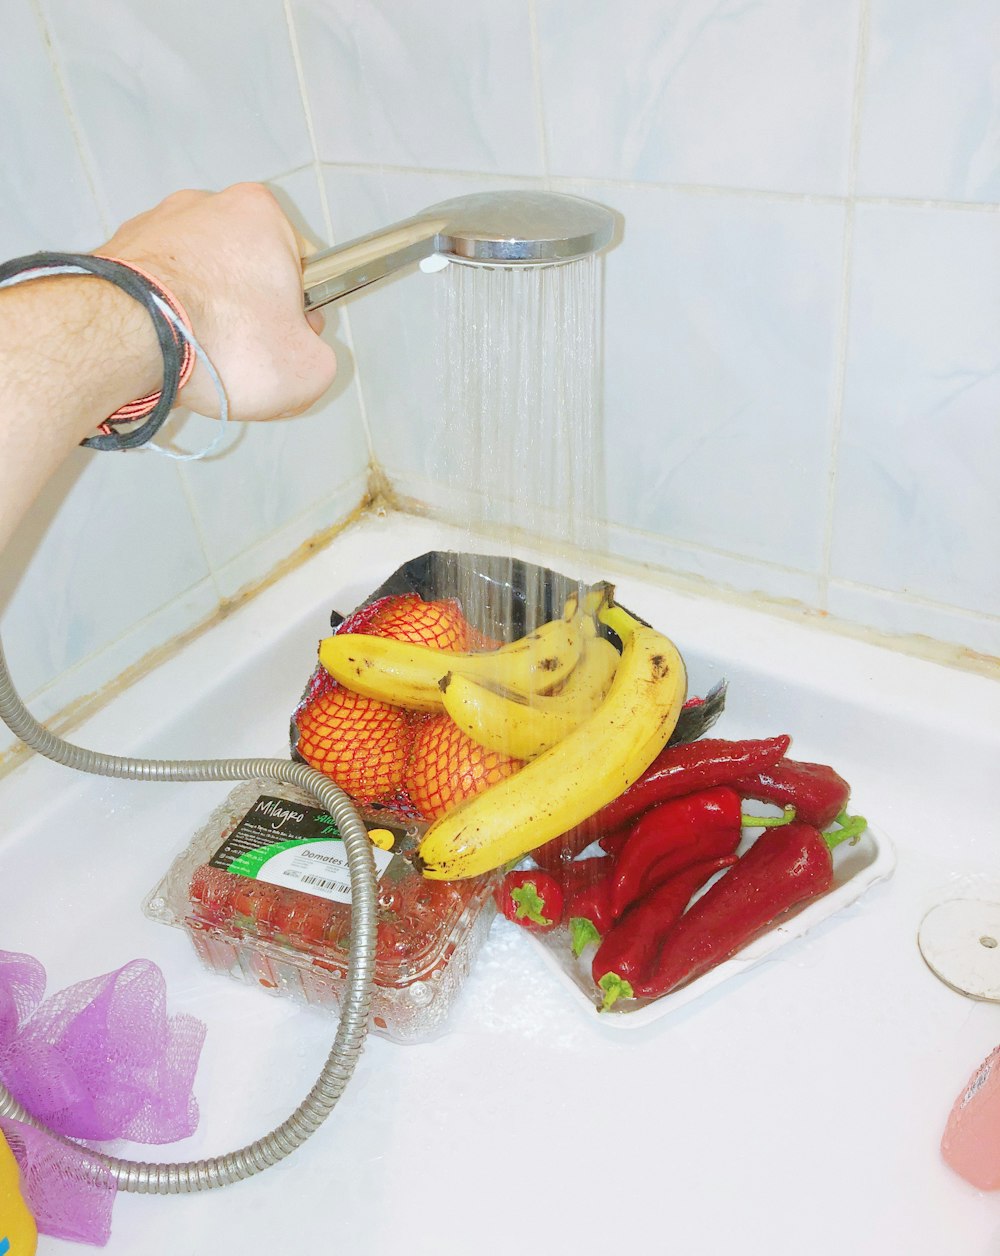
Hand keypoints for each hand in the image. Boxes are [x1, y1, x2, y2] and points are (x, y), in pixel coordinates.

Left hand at [99, 183, 336, 421]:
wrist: (130, 340)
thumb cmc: (221, 340)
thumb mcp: (309, 370)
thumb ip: (319, 358)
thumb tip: (300, 358)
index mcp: (261, 212)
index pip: (299, 268)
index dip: (298, 315)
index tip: (285, 342)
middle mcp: (205, 204)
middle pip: (244, 271)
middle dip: (245, 312)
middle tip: (241, 357)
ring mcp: (155, 223)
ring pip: (197, 280)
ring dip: (202, 315)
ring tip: (198, 358)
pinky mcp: (117, 251)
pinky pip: (155, 290)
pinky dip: (164, 318)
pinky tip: (166, 349)